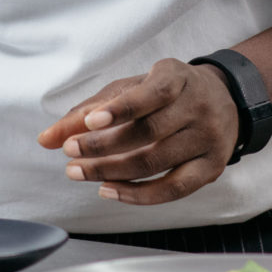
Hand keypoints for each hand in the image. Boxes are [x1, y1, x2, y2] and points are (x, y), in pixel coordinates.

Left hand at [36, 58, 239, 204]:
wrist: (224, 100)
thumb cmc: (164, 92)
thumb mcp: (130, 88)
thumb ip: (89, 110)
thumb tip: (46, 139)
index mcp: (175, 77)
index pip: (150, 93)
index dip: (120, 108)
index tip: (90, 121)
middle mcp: (197, 106)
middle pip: (148, 133)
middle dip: (103, 146)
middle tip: (69, 153)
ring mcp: (208, 138)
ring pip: (157, 162)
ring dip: (113, 171)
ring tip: (78, 173)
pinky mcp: (213, 168)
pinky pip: (173, 189)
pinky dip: (138, 194)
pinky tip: (109, 189)